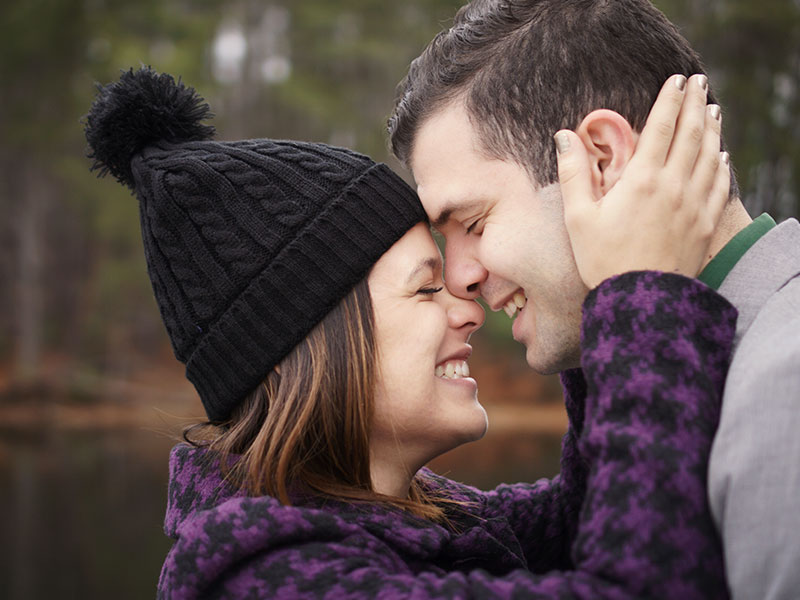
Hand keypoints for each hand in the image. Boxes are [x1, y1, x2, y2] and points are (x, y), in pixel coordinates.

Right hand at [555, 74, 730, 288]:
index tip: (677, 80)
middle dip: (695, 105)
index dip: (670, 100)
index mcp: (643, 180)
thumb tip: (564, 136)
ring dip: (712, 129)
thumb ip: (573, 173)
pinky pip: (719, 186)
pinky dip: (721, 166)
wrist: (641, 299)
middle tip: (699, 84)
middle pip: (691, 134)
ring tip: (713, 110)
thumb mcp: (578, 217)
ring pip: (709, 156)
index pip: (661, 128)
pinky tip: (720, 156)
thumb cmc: (603, 260)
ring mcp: (694, 205)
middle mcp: (674, 186)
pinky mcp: (705, 225)